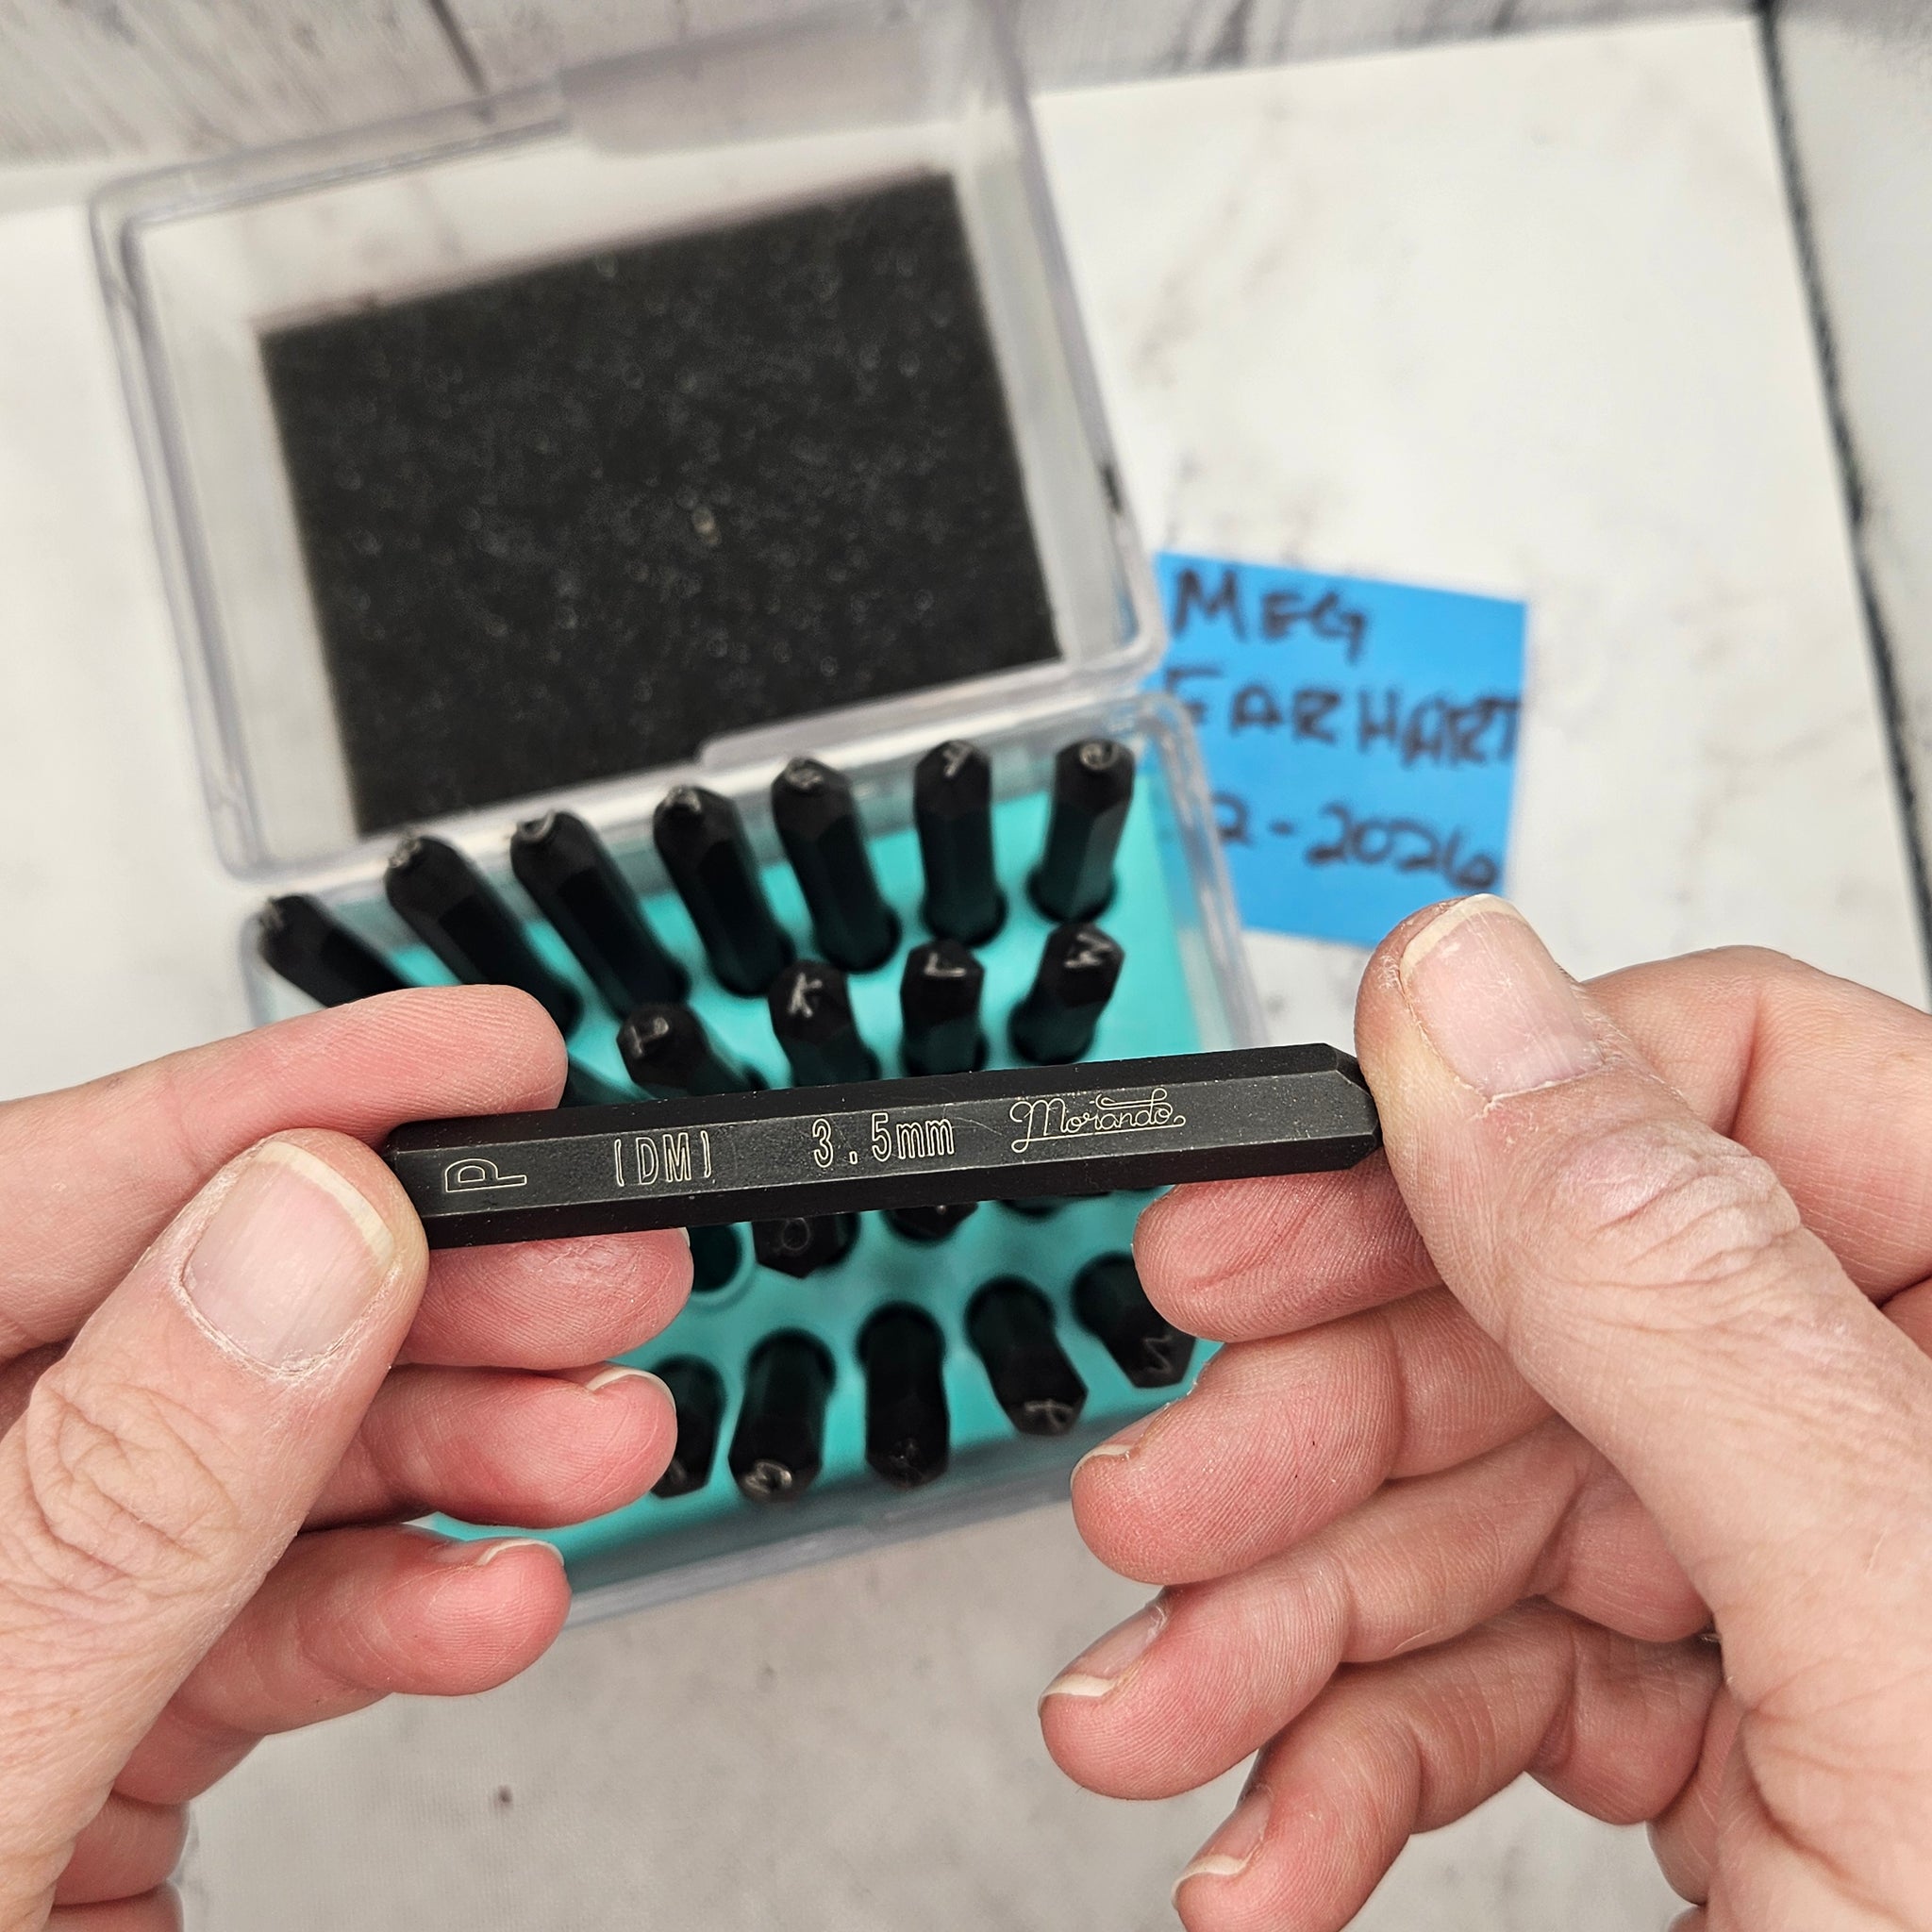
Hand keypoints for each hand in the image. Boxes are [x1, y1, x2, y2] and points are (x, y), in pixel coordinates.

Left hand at [0, 988, 689, 1930]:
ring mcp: (10, 1625)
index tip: (474, 1060)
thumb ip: (114, 1502)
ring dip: (451, 1450)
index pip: (47, 1197)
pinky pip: (264, 1625)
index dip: (286, 1100)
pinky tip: (495, 1600)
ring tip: (597, 1439)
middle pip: (187, 1315)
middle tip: (596, 1256)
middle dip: (420, 1283)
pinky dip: (402, 1609)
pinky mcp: (88, 1733)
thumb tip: (300, 1237)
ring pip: (252, 1468)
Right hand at [1041, 901, 1931, 1928]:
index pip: (1733, 1080)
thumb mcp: (1898, 1639)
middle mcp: (1931, 1437)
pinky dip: (1357, 1759)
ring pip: (1500, 1508)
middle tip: (1156, 1506)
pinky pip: (1512, 1680)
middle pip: (1560, 1309)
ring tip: (1148, 1722)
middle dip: (1323, 1431)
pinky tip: (1263, 1846)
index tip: (1257, 1220)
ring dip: (1290, 1626)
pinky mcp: (1750, 1739)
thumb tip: (1464, 1000)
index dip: (1466, 1131)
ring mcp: (1838, 1591)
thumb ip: (1670, 1287)